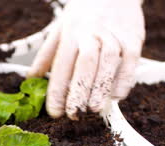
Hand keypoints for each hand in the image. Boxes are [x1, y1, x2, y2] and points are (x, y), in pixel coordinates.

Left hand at [28, 0, 144, 119]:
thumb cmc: (83, 13)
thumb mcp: (60, 28)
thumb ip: (46, 55)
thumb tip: (31, 78)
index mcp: (71, 32)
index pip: (62, 65)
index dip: (58, 90)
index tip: (55, 112)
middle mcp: (92, 33)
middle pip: (85, 64)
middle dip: (79, 91)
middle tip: (74, 113)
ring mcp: (114, 34)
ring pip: (108, 62)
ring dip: (101, 87)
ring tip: (94, 109)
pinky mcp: (133, 37)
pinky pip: (131, 60)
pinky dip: (125, 79)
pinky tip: (117, 96)